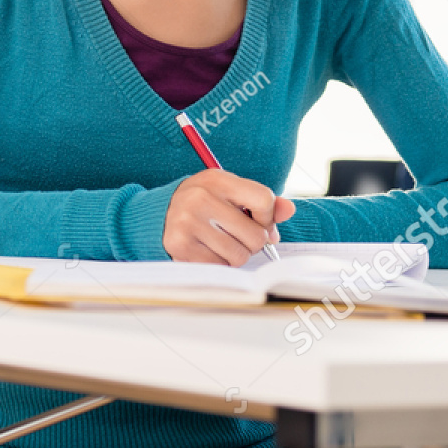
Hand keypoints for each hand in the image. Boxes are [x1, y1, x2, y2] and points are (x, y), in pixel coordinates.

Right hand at [163, 169, 295, 264]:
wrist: (158, 213)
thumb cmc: (204, 203)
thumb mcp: (229, 192)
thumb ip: (261, 200)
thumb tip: (289, 210)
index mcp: (217, 179)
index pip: (263, 200)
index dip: (268, 217)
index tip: (258, 220)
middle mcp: (200, 199)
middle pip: (255, 236)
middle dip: (253, 242)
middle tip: (238, 236)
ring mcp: (188, 223)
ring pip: (239, 256)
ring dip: (236, 255)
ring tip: (222, 243)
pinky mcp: (180, 247)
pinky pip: (220, 267)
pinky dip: (219, 264)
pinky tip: (208, 250)